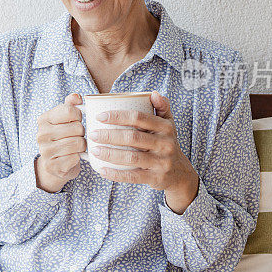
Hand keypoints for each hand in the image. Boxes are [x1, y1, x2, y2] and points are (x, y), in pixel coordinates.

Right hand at [34, 93, 85, 192]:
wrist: (54, 165)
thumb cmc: (62, 138)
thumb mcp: (64, 120)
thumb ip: (70, 105)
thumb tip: (76, 97)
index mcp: (44, 119)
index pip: (70, 110)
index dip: (79, 116)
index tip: (76, 121)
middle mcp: (42, 134)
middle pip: (77, 127)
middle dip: (82, 132)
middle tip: (76, 136)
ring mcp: (45, 151)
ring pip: (78, 143)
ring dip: (82, 146)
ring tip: (76, 146)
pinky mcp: (52, 166)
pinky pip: (75, 158)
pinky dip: (78, 158)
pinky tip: (72, 157)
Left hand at [91, 91, 198, 213]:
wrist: (179, 173)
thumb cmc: (165, 143)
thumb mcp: (168, 124)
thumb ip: (161, 107)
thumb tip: (153, 93)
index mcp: (165, 127)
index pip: (138, 117)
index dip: (117, 116)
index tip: (99, 117)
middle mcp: (165, 144)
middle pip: (133, 137)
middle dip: (109, 136)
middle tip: (92, 135)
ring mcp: (161, 162)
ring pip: (131, 157)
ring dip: (110, 154)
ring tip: (94, 150)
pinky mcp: (156, 178)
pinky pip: (133, 176)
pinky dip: (116, 174)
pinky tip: (102, 170)